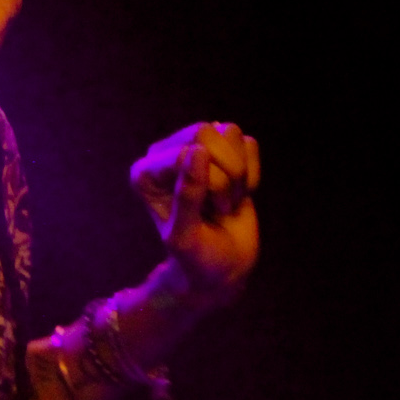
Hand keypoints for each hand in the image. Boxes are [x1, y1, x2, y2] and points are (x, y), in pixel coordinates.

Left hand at [130, 121, 259, 306]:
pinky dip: (253, 172)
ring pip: (228, 133)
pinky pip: (249, 143)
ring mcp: (197, 148)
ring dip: (238, 174)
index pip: (184, 151)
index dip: (211, 183)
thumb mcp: (186, 236)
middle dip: (225, 174)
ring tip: (226, 201)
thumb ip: (187, 196)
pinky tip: (239, 192)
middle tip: (221, 206)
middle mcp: (167, 153)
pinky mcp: (226, 152)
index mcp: (146, 172)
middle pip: (205, 132)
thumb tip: (198, 150)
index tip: (209, 212)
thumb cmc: (196, 257)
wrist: (222, 268)